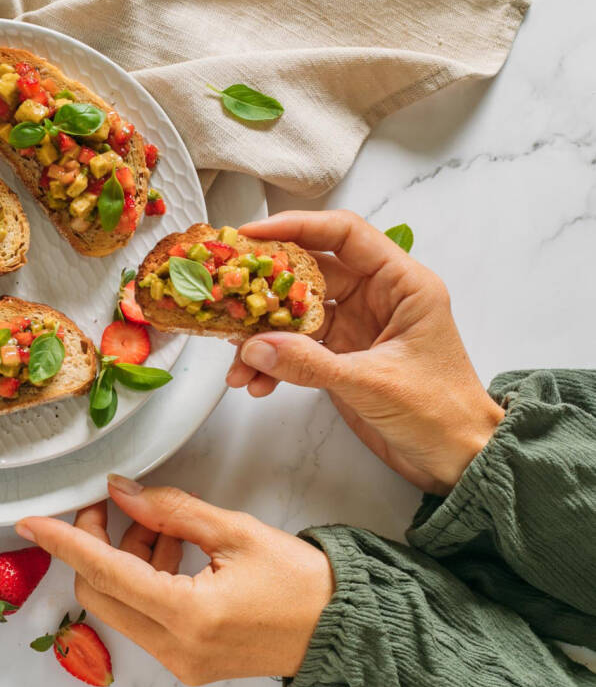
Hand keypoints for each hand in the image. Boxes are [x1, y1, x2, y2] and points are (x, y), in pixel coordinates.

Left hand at [16, 477, 333, 684]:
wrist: (345, 631)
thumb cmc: (303, 583)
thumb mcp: (236, 531)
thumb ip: (171, 509)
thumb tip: (121, 491)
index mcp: (188, 615)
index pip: (105, 571)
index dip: (63, 542)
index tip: (31, 522)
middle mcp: (176, 648)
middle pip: (101, 591)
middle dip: (95, 543)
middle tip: (113, 505)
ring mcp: (180, 661)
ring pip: (120, 603)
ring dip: (124, 557)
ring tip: (158, 521)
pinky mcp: (187, 662)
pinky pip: (143, 616)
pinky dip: (144, 577)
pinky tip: (171, 546)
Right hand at [226, 210, 502, 494]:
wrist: (457, 459)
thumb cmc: (442, 413)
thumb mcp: (374, 383)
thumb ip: (311, 364)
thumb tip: (256, 347)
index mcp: (401, 284)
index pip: (344, 235)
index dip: (297, 227)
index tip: (253, 234)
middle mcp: (376, 297)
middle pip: (309, 274)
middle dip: (266, 290)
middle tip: (229, 296)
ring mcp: (356, 326)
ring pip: (295, 315)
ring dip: (263, 336)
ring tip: (237, 360)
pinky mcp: (340, 356)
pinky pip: (294, 350)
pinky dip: (272, 364)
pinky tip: (256, 382)